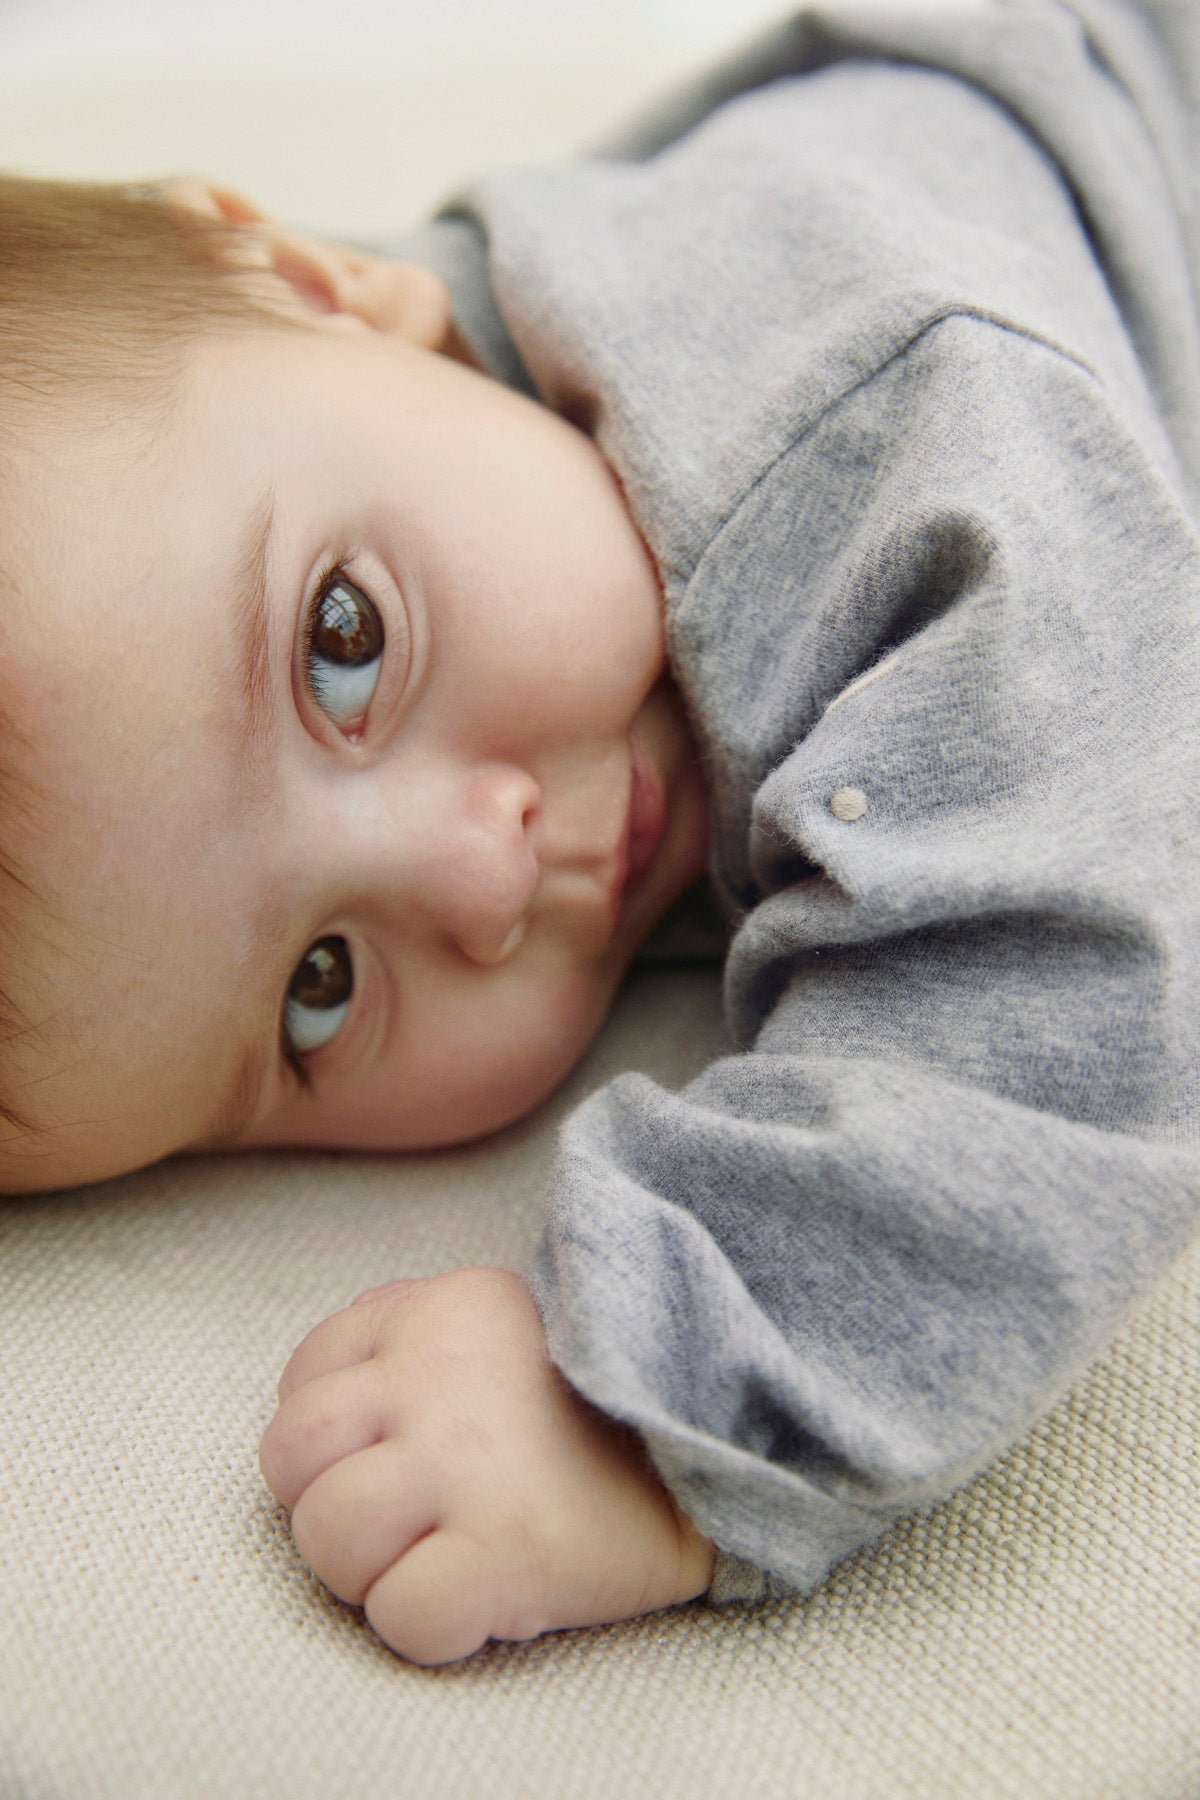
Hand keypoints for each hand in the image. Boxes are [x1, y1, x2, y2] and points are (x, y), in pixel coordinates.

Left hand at [259, 1267, 715, 1663]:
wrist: (726, 1439)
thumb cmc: (602, 1400)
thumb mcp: (505, 1323)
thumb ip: (417, 1341)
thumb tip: (333, 1411)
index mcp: (439, 1308)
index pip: (305, 1380)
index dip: (336, 1442)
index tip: (391, 1460)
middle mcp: (438, 1376)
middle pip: (290, 1456)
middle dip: (329, 1503)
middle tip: (403, 1523)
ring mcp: (467, 1462)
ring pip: (326, 1535)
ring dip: (371, 1571)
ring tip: (439, 1561)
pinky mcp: (507, 1550)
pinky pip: (401, 1615)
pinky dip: (429, 1626)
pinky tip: (481, 1601)